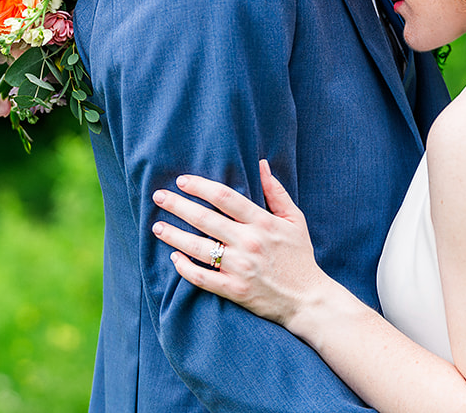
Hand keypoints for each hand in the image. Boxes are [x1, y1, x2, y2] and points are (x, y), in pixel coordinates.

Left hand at [152, 159, 333, 327]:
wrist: (308, 300)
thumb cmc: (300, 257)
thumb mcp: (295, 220)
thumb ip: (277, 192)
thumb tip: (262, 164)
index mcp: (263, 222)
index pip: (225, 197)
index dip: (200, 186)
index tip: (182, 181)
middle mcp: (249, 242)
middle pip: (205, 219)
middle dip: (178, 206)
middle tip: (159, 196)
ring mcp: (240, 267)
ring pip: (198, 248)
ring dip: (174, 235)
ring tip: (157, 226)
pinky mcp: (235, 290)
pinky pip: (202, 278)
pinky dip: (185, 267)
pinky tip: (174, 257)